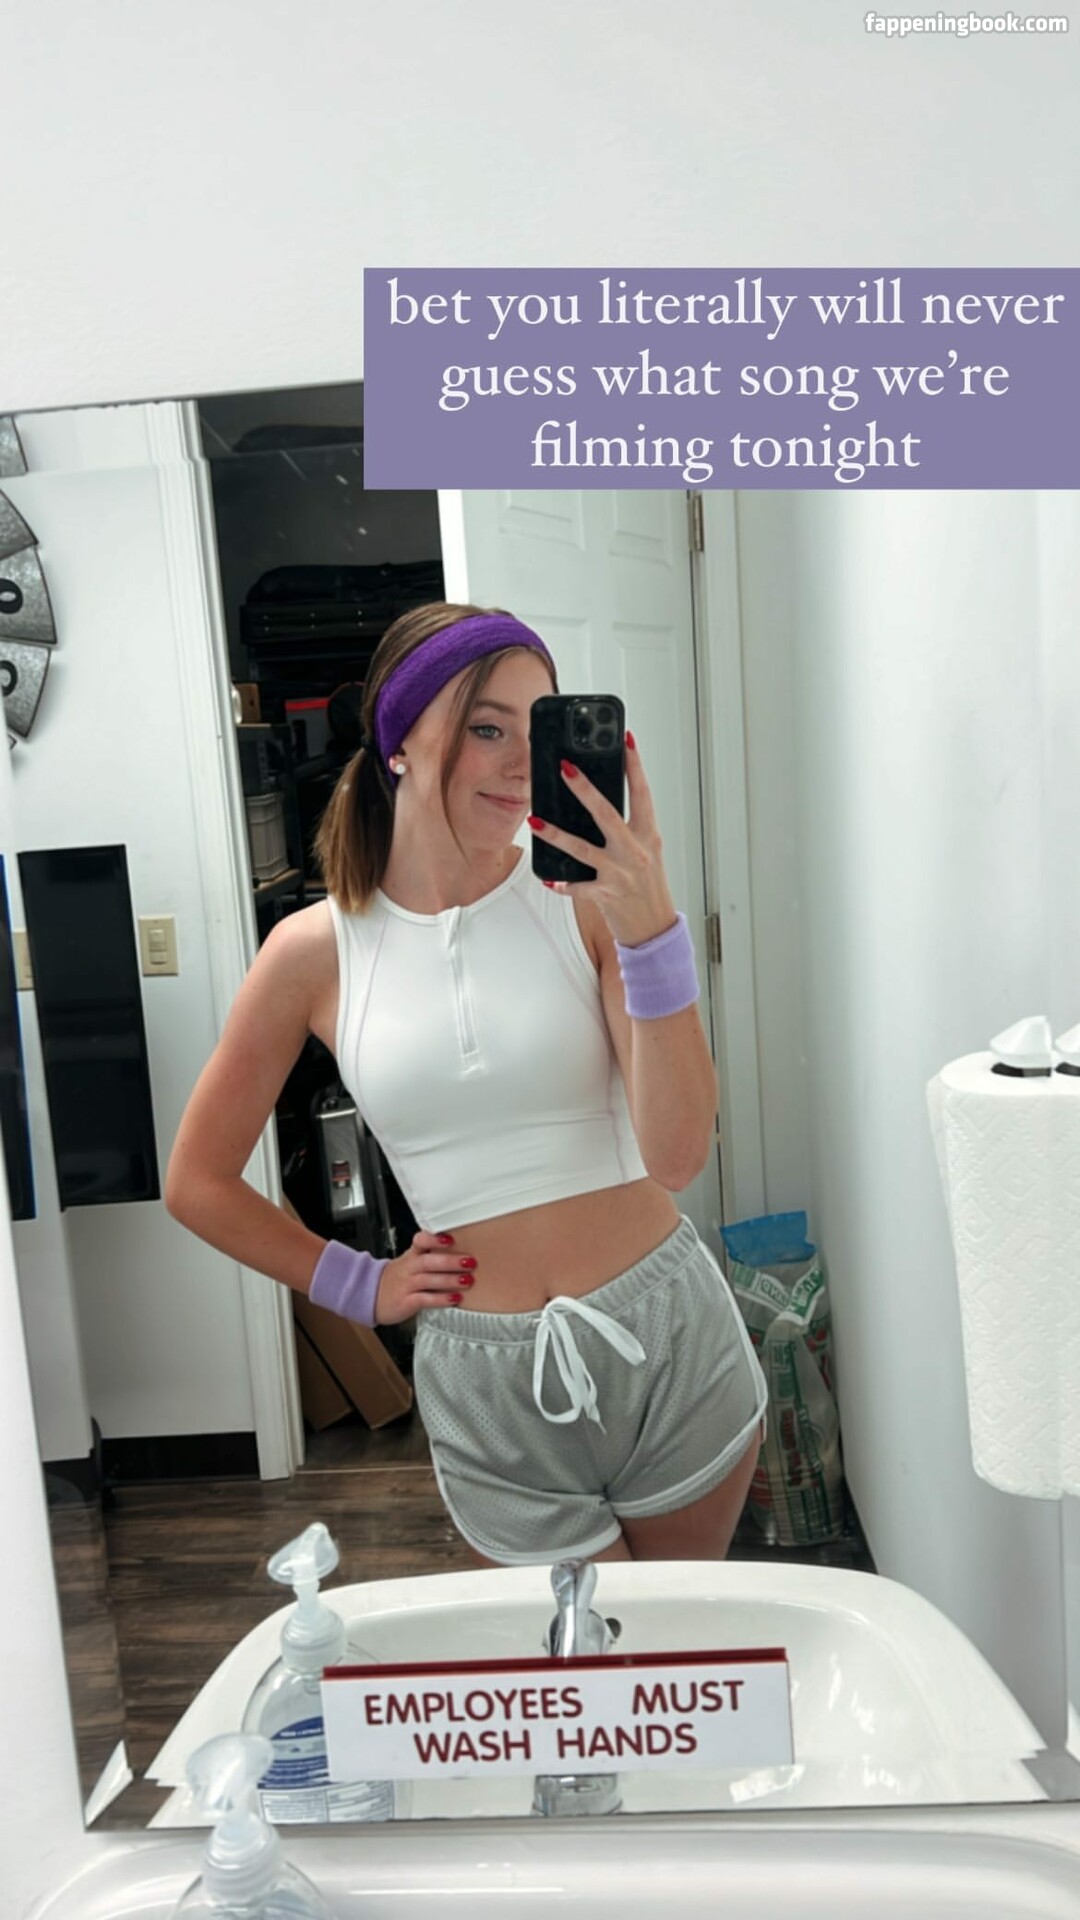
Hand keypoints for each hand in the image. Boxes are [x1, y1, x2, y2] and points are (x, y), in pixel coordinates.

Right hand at [375, 1229, 476, 1323]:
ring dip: (450, 1280)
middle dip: (450, 1261)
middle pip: (428, 1261)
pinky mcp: (406, 1302)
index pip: (420, 1241)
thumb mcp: (409, 1262)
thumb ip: (430, 1257)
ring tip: (467, 1280)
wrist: (370, 1295)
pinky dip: (441, 1299)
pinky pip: (425, 1299)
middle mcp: (409, 1268)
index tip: (450, 1239)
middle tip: (469, 1261)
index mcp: (411, 1256)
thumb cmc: (397, 1279)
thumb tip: (461, 1255)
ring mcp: (406, 1285)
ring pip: (428, 1280)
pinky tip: (454, 1298)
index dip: (433, 1239)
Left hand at [528, 731, 677, 946]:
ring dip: (555, 834)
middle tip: (565, 768)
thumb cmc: (649, 886)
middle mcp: (635, 851)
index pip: (642, 793)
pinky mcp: (605, 894)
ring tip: (534, 820)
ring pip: (581, 848)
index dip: (635, 765)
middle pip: (606, 813)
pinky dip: (562, 883)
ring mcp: (619, 873)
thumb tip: (600, 804)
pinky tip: (549, 878)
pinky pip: (577, 886)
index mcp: (648, 835)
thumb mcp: (647, 851)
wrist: (654, 927)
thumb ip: (629, 829)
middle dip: (584, 789)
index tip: (626, 740)